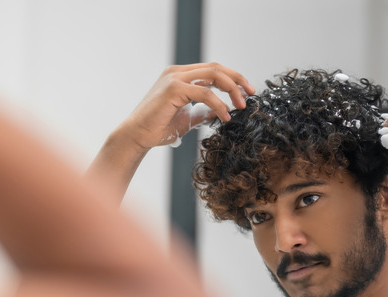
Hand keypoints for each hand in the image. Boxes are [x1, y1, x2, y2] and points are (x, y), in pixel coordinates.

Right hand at [112, 63, 253, 149]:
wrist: (137, 136)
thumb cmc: (158, 128)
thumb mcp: (188, 118)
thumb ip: (203, 111)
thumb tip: (221, 111)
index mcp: (180, 75)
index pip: (213, 69)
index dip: (232, 78)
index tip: (246, 92)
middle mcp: (177, 72)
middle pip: (216, 68)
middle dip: (237, 80)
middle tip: (250, 94)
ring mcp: (174, 78)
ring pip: (214, 75)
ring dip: (231, 90)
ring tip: (240, 107)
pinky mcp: (173, 89)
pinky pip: (205, 93)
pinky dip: (219, 104)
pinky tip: (225, 116)